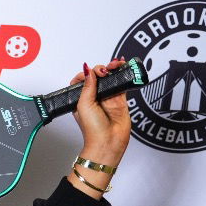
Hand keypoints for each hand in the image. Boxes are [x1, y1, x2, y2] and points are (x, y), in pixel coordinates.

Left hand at [66, 59, 131, 198]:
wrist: (108, 142)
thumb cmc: (93, 129)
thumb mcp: (84, 105)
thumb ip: (87, 87)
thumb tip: (88, 70)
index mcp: (81, 99)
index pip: (82, 80)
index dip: (86, 73)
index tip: (91, 73)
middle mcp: (94, 97)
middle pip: (97, 76)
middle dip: (101, 69)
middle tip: (104, 71)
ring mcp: (108, 97)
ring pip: (110, 78)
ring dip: (113, 68)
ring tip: (116, 64)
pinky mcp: (120, 99)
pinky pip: (122, 83)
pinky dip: (123, 74)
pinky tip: (124, 66)